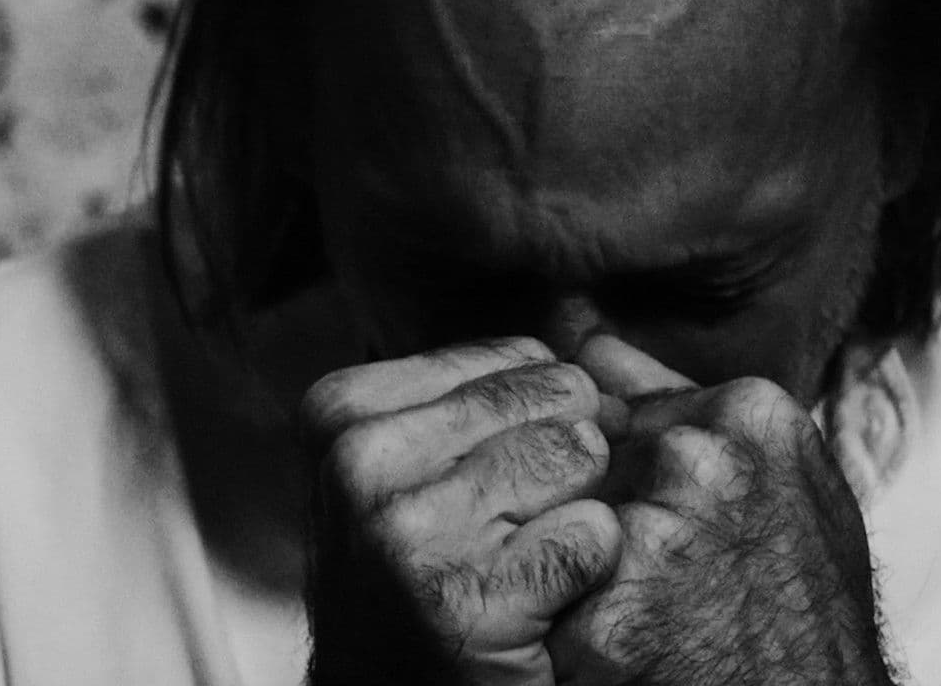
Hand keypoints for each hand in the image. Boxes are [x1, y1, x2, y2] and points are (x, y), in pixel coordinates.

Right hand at [301, 338, 621, 685]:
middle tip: (521, 529)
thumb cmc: (423, 576)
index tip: (503, 481)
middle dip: (572, 460)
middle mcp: (362, 461)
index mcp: (344, 411)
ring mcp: (407, 530)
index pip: (521, 356)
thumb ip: (484, 392)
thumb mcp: (415, 466)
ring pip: (580, 454)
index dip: (549, 417)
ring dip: (579, 512)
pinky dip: (590, 571)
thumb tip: (593, 335)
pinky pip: (596, 532)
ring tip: (523, 562)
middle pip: (560, 395)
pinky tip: (537, 604)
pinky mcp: (466, 598)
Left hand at [549, 336, 893, 685]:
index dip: (622, 476)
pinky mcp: (612, 612)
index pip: (614, 406)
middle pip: (584, 465)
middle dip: (599, 517)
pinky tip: (631, 649)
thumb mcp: (783, 478)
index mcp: (748, 411)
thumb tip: (591, 347)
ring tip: (652, 610)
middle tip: (665, 575)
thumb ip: (682, 398)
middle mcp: (700, 456)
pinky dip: (572, 633)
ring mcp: (654, 531)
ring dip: (581, 571)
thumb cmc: (809, 605)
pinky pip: (550, 601)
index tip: (656, 518)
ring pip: (559, 527)